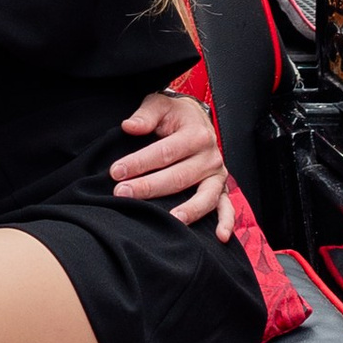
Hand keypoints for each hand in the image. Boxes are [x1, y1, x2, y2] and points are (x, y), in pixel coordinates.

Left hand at [111, 88, 233, 234]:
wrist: (196, 119)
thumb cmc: (174, 115)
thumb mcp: (159, 105)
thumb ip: (145, 115)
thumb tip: (129, 126)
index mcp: (195, 134)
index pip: (163, 152)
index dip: (138, 163)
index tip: (116, 172)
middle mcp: (209, 156)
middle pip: (179, 177)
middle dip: (149, 187)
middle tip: (122, 194)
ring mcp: (217, 174)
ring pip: (204, 196)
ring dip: (188, 210)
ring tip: (170, 220)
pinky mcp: (221, 188)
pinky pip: (226, 207)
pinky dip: (226, 222)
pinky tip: (220, 237)